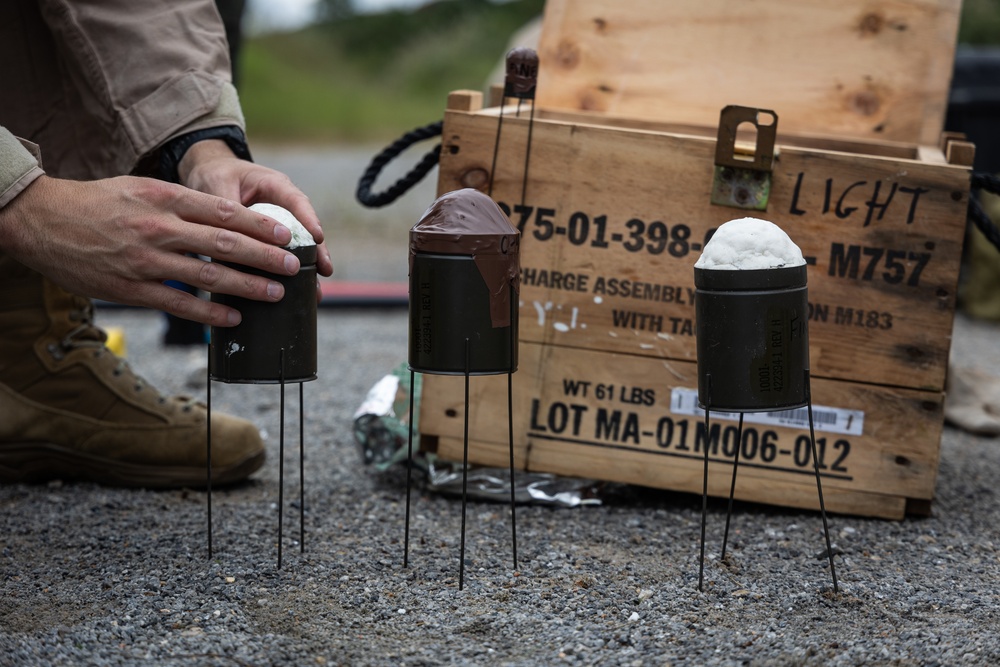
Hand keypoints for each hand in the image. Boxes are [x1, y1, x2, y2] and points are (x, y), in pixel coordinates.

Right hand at [0, 174, 302, 326]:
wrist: (43, 221)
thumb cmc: (99, 203)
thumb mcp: (142, 189)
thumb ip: (182, 203)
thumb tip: (227, 219)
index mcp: (165, 199)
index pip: (224, 213)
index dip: (260, 225)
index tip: (286, 234)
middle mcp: (160, 229)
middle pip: (225, 244)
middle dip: (265, 257)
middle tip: (293, 266)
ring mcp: (147, 261)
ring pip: (209, 276)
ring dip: (247, 287)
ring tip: (275, 293)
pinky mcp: (133, 289)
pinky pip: (180, 304)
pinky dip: (211, 313)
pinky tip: (234, 318)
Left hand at [179, 140, 333, 276]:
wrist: (209, 176)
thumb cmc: (215, 176)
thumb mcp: (217, 186)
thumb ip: (226, 209)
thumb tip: (231, 237)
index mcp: (273, 184)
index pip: (296, 200)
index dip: (308, 218)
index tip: (318, 237)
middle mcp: (282, 204)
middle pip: (305, 228)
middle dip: (317, 250)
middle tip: (325, 269)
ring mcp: (279, 222)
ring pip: (299, 245)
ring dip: (308, 267)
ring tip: (316, 290)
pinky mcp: (271, 238)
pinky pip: (283, 254)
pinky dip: (289, 271)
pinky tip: (298, 291)